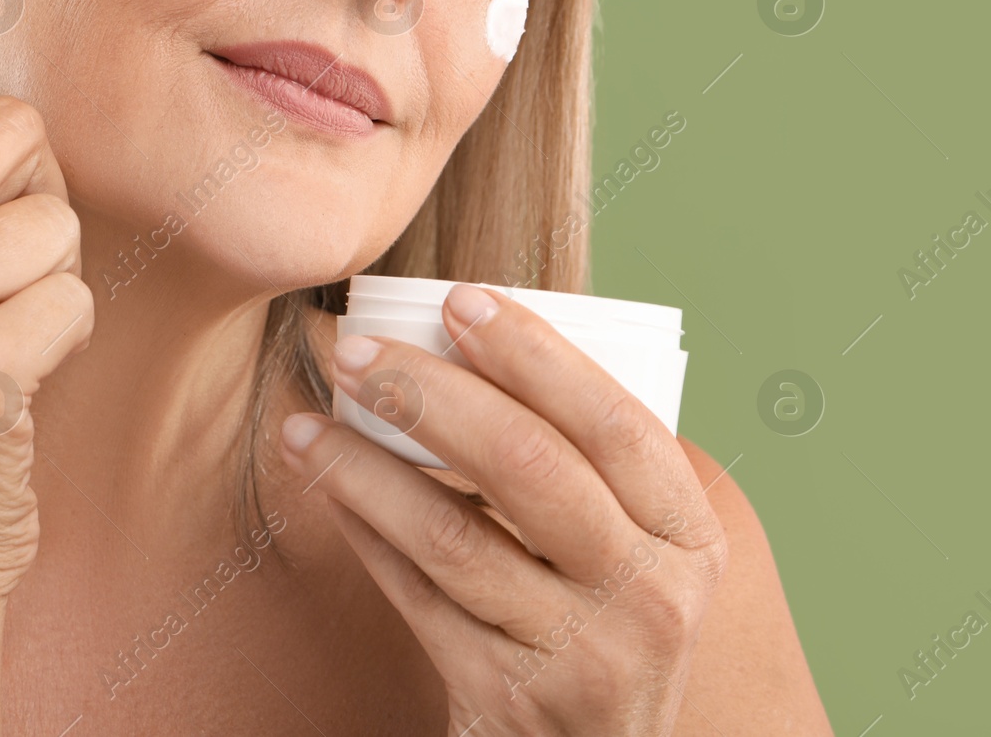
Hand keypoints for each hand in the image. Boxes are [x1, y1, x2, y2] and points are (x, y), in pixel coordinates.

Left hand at [280, 283, 728, 735]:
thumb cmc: (603, 623)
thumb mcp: (631, 549)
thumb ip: (585, 465)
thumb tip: (467, 346)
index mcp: (688, 537)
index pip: (614, 422)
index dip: (533, 354)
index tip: (460, 301)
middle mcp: (648, 596)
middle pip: (525, 465)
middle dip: (427, 394)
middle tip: (356, 351)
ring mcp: (579, 653)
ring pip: (451, 533)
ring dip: (364, 466)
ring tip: (307, 423)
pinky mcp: (506, 695)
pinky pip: (416, 594)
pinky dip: (365, 531)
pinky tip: (330, 486)